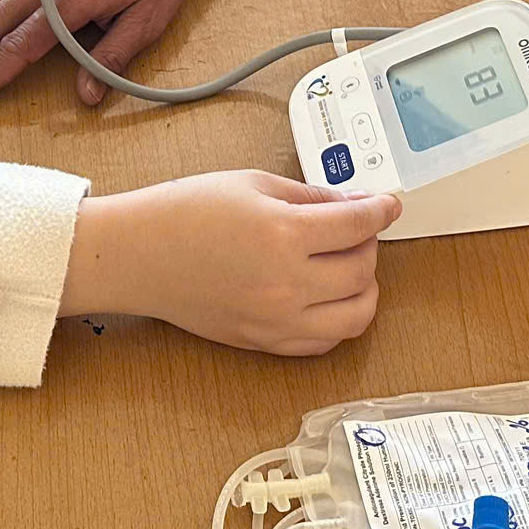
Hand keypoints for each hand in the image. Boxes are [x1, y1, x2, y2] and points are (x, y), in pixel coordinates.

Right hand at [61, 170, 398, 354]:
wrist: (139, 255)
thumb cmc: (185, 213)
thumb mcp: (253, 185)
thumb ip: (310, 196)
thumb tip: (352, 205)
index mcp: (283, 234)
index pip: (358, 225)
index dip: (382, 209)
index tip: (388, 203)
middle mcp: (286, 284)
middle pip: (362, 270)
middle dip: (369, 244)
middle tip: (356, 228)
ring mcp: (276, 320)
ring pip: (355, 316)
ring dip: (364, 287)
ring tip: (348, 265)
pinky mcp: (265, 343)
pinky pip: (324, 342)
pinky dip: (339, 320)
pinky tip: (328, 296)